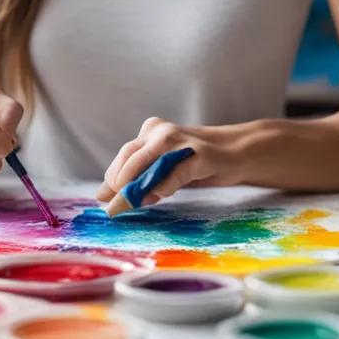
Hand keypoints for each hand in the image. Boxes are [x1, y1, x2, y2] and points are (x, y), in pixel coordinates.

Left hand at [95, 118, 245, 206]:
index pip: (124, 155)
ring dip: (135, 186)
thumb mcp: (164, 167)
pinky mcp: (200, 156)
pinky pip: (176, 172)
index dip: (112, 178)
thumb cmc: (194, 161)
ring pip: (149, 161)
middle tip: (112, 207)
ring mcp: (181, 142)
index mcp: (151, 131)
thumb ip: (137, 178)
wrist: (235, 151)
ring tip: (126, 204)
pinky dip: (164, 185)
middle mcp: (163, 132)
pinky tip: (157, 196)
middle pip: (131, 156)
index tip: (104, 199)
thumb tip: (103, 195)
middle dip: (118, 183)